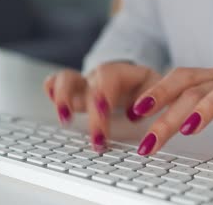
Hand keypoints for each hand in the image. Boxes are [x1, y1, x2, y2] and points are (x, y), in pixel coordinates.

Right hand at [43, 63, 160, 151]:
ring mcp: (86, 83)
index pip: (109, 78)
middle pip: (88, 85)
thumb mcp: (161, 92)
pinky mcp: (76, 92)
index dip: (103, 94)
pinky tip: (51, 99)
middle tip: (96, 138)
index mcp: (123, 73)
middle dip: (90, 111)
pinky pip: (57, 83)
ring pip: (66, 79)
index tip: (103, 111)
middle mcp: (101, 77)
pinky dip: (51, 90)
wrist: (143, 80)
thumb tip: (148, 118)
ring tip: (65, 119)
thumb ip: (157, 102)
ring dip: (62, 97)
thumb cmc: (151, 89)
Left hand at [131, 67, 212, 155]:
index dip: (156, 92)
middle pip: (194, 89)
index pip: (178, 79)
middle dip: (167, 113)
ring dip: (205, 108)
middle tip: (149, 140)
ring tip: (188, 128)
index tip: (133, 111)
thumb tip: (155, 118)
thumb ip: (190, 103)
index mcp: (211, 77)